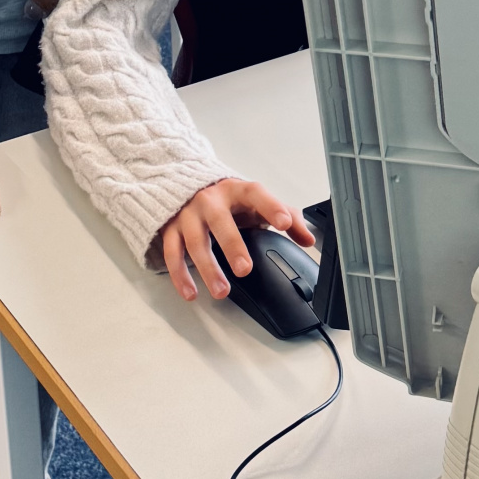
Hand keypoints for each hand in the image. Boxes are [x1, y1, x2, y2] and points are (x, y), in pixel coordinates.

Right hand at [160, 177, 316, 301]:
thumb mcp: (256, 202)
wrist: (185, 185)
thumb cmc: (227, 199)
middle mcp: (210, 200)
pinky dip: (181, 275)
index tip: (284, 223)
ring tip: (222, 291)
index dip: (271, 207)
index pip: (256, 194)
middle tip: (244, 269)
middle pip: (220, 222)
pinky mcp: (171, 230)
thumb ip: (285, 216)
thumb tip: (308, 239)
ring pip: (196, 242)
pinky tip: (191, 292)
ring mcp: (188, 215)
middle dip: (232, 245)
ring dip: (208, 268)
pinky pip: (173, 254)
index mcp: (236, 191)